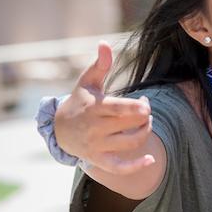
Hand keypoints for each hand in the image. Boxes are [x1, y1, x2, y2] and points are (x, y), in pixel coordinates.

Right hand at [55, 42, 154, 174]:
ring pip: (131, 143)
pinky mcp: (99, 160)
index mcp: (94, 108)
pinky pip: (120, 168)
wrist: (60, 130)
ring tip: (145, 122)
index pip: (118, 109)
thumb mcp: (87, 82)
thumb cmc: (80, 101)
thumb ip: (100, 64)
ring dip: (144, 133)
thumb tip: (104, 43)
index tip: (146, 106)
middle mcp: (95, 128)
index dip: (135, 108)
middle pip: (130, 125)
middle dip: (144, 117)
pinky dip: (136, 166)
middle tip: (144, 109)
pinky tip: (151, 160)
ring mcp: (97, 146)